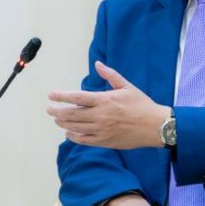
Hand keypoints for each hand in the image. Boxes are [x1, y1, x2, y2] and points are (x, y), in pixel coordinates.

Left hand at [47, 62, 169, 149]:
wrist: (155, 126)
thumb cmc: (142, 105)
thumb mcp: (127, 86)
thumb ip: (110, 75)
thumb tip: (98, 64)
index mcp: (104, 100)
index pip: (77, 98)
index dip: (62, 96)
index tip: (51, 95)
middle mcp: (100, 115)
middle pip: (72, 114)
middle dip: (58, 111)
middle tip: (49, 110)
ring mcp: (102, 130)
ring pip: (76, 127)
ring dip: (64, 123)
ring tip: (56, 120)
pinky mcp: (105, 141)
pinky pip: (85, 140)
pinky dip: (74, 137)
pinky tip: (69, 133)